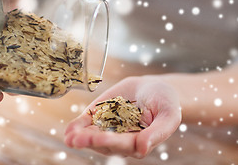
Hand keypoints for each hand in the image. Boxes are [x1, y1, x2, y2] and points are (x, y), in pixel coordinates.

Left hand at [64, 76, 181, 157]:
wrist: (154, 87)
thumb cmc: (166, 103)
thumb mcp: (168, 115)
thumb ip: (157, 133)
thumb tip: (143, 149)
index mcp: (139, 142)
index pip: (123, 145)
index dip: (111, 142)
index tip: (101, 138)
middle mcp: (121, 139)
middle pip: (104, 143)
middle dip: (91, 141)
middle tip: (78, 140)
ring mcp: (108, 129)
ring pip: (93, 136)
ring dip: (81, 137)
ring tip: (70, 137)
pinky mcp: (99, 116)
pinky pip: (87, 123)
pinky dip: (77, 126)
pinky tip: (69, 130)